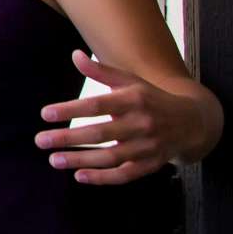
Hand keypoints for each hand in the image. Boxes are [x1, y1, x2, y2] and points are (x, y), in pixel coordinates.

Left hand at [34, 48, 199, 185]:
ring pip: (110, 157)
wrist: (193, 122)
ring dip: (80, 160)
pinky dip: (103, 178)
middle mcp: (142, 123)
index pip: (97, 105)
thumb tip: (75, 55)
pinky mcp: (151, 164)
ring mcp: (148, 146)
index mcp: (134, 100)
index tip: (44, 114)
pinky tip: (79, 176)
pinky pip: (125, 174)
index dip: (70, 110)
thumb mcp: (130, 81)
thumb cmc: (151, 98)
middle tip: (40, 141)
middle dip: (67, 138)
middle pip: (100, 134)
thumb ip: (101, 70)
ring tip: (53, 160)